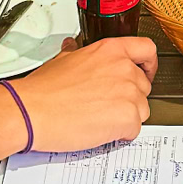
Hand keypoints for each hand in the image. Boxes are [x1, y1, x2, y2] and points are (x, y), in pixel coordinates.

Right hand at [11, 36, 158, 150]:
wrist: (33, 111)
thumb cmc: (44, 89)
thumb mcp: (63, 59)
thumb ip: (78, 52)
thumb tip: (74, 49)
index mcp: (111, 50)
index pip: (147, 50)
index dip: (149, 64)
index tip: (145, 72)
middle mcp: (124, 68)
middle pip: (144, 86)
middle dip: (130, 97)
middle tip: (108, 105)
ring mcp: (128, 93)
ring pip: (141, 109)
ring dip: (126, 117)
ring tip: (100, 119)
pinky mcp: (127, 118)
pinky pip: (134, 130)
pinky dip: (121, 134)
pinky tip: (101, 130)